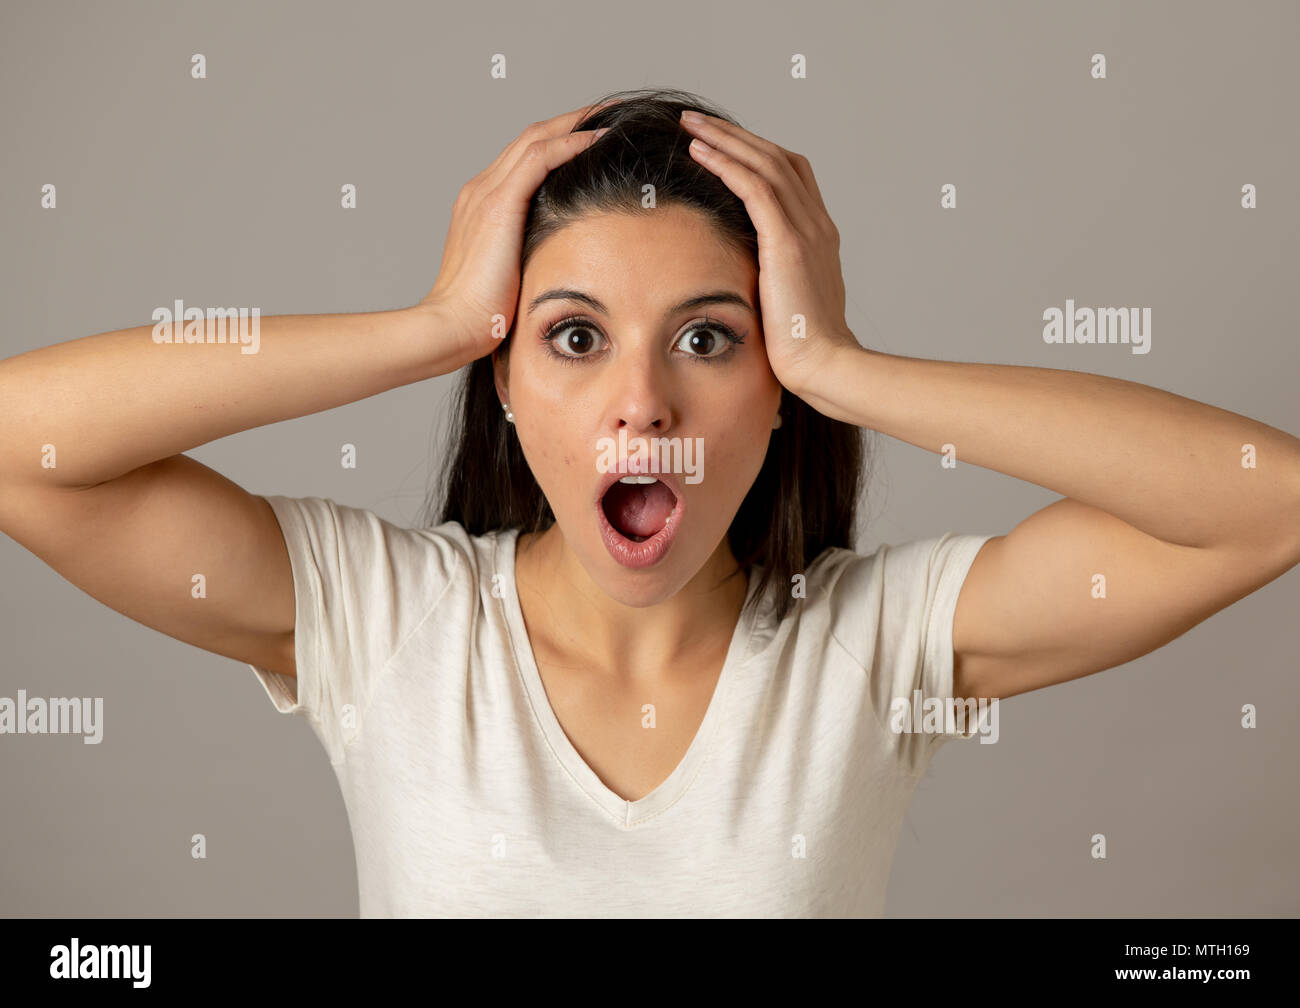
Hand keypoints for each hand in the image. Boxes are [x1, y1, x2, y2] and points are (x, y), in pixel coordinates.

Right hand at [414, 101, 610, 370]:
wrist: (450, 327)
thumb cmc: (481, 317)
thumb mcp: (511, 279)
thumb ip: (530, 259)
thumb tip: (563, 265)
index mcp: (481, 206)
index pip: (524, 159)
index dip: (559, 142)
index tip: (593, 137)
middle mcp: (480, 190)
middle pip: (530, 138)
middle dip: (570, 122)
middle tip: (609, 112)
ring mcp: (485, 194)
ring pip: (536, 138)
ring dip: (576, 123)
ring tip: (611, 115)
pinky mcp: (498, 205)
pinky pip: (539, 158)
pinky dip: (570, 143)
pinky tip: (598, 139)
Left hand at [676, 110, 859, 399]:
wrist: (824, 365)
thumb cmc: (802, 348)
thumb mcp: (786, 303)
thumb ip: (771, 279)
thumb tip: (744, 279)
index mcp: (819, 236)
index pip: (791, 176)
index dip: (756, 154)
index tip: (722, 145)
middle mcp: (817, 224)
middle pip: (777, 158)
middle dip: (736, 136)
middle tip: (698, 122)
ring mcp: (806, 230)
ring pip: (765, 163)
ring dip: (725, 139)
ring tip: (691, 126)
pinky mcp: (788, 242)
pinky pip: (754, 187)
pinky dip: (726, 163)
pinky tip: (699, 152)